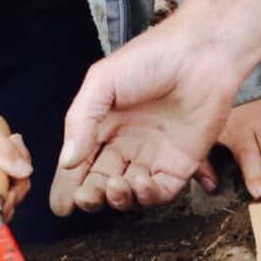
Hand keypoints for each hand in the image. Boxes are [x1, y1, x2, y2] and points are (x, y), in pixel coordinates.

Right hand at [55, 16, 248, 214]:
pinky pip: (161, 193)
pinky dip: (148, 196)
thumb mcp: (102, 82)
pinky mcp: (181, 163)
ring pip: (129, 194)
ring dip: (118, 199)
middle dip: (90, 197)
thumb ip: (80, 121)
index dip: (68, 187)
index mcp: (103, 125)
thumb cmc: (151, 58)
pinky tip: (141, 182)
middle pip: (101, 184)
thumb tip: (66, 162)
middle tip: (87, 196)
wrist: (200, 54)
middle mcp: (127, 144)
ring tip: (115, 185)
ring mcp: (154, 155)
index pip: (80, 164)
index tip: (60, 207)